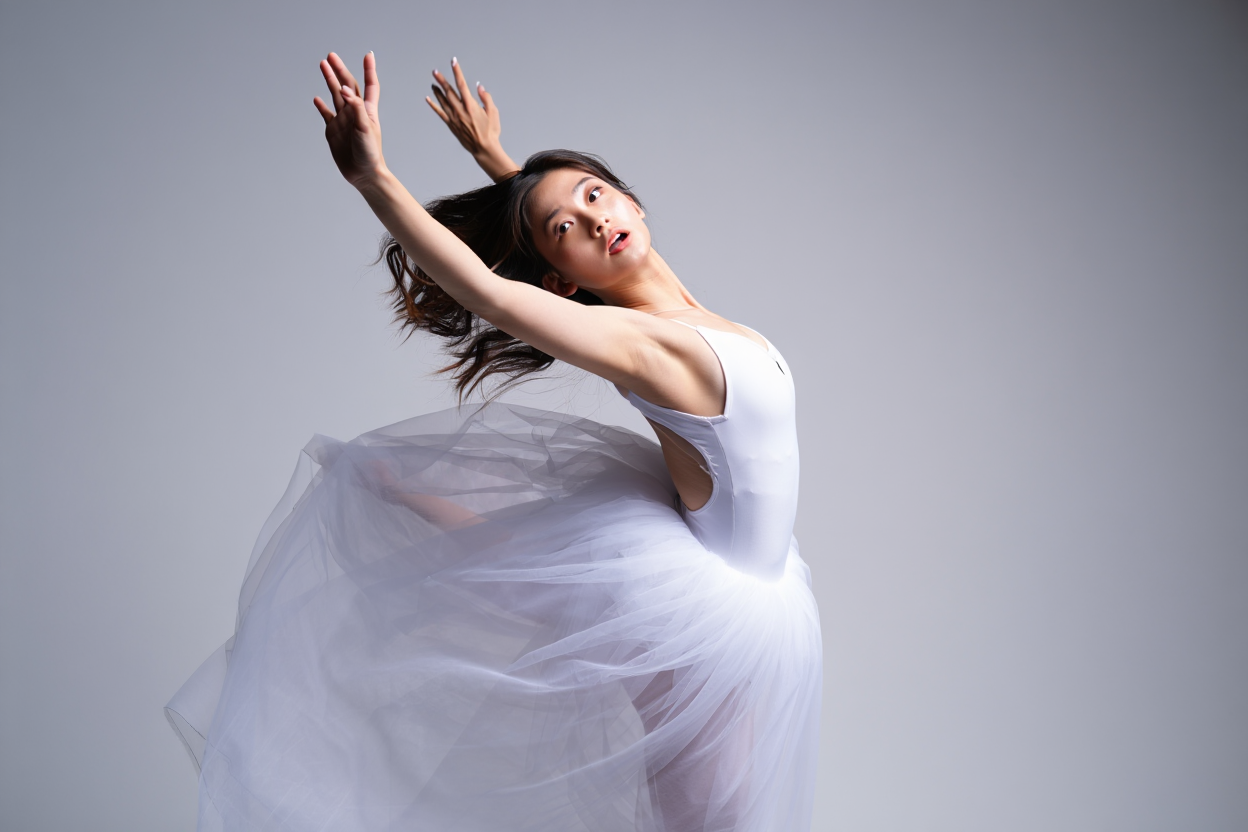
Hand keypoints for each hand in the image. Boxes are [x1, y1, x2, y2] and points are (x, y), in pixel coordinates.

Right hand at [313, 52, 386, 187]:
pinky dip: (321, 106)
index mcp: (367, 110)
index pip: (369, 85)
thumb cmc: (370, 152)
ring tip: (322, 65)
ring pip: (335, 95)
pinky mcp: (333, 131)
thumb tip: (345, 89)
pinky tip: (317, 98)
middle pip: (347, 85)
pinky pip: (326, 114)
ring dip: (329, 80)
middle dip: (340, 70)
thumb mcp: (365, 128)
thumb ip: (356, 108)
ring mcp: (343, 120)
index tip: (368, 55)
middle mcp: (354, 112)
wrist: (364, 174)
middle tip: (331, 56)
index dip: (369, 70)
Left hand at [427, 57, 518, 181]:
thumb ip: (486, 98)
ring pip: (443, 101)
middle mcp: (460, 110)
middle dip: (441, 80)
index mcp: (471, 105)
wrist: (484, 149)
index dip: (457, 71)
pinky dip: (433, 105)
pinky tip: (428, 99)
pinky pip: (440, 113)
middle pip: (449, 91)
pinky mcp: (451, 125)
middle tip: (435, 71)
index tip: (453, 62)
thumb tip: (479, 87)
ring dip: (437, 91)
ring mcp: (454, 118)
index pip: (462, 84)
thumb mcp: (493, 112)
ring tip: (433, 83)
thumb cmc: (491, 131)